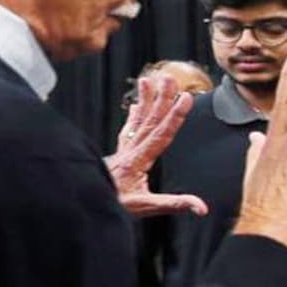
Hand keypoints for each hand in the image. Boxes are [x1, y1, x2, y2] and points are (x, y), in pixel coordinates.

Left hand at [105, 75, 207, 216]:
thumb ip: (174, 204)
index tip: (186, 98)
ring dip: (146, 100)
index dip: (175, 116)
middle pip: (150, 121)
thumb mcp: (146, 208)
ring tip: (149, 80)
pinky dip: (134, 117)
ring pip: (138, 121)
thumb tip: (200, 207)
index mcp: (138, 161)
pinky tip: (136, 106)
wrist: (86, 204)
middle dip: (162, 98)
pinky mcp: (120, 155)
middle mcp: (131, 152)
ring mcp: (124, 152)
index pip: (162, 134)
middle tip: (170, 78)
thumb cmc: (115, 205)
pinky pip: (128, 131)